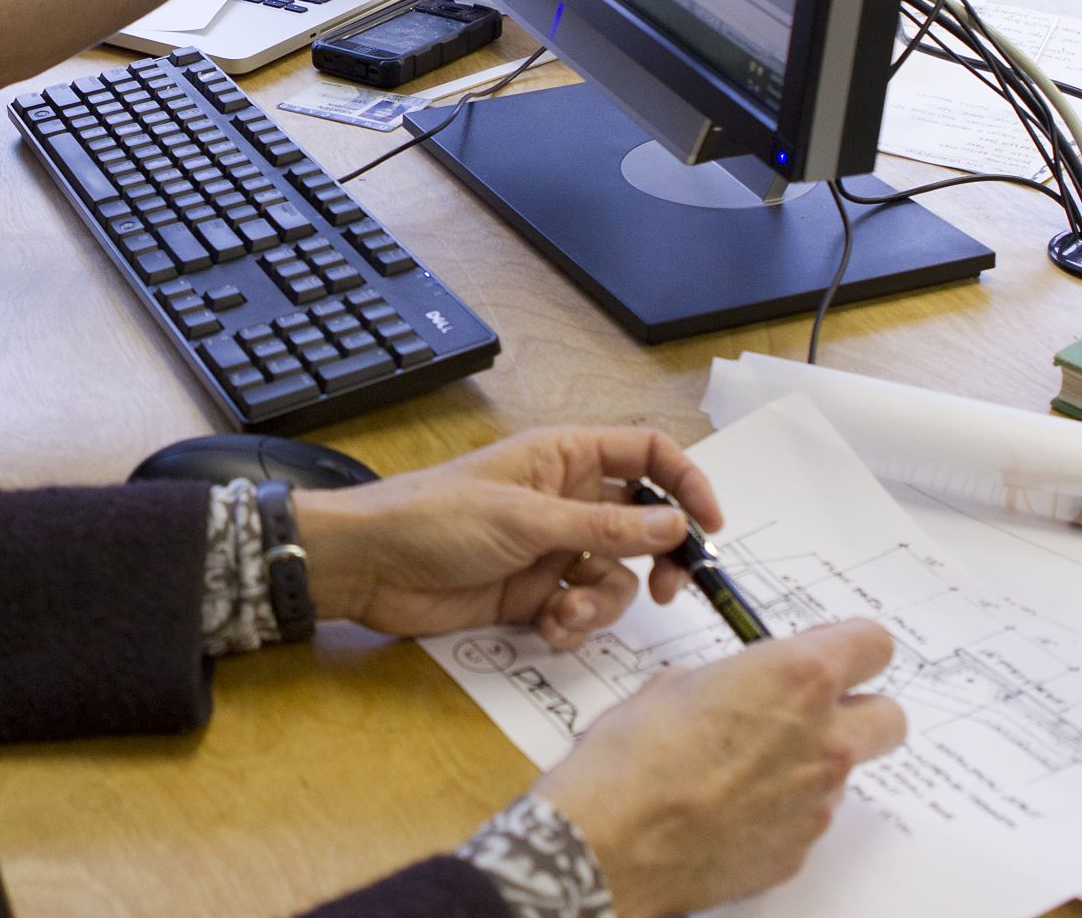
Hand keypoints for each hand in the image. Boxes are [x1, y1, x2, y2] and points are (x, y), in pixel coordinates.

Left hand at [296, 426, 719, 641]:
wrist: (371, 567)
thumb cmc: (436, 518)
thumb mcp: (526, 519)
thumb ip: (605, 526)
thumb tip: (675, 524)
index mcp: (565, 458)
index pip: (646, 455)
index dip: (686, 483)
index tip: (710, 525)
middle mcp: (567, 500)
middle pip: (645, 522)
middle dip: (662, 557)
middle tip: (672, 588)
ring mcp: (552, 549)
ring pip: (616, 575)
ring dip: (604, 602)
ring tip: (567, 612)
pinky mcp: (534, 593)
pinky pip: (582, 609)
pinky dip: (575, 623)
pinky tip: (548, 627)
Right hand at [530, 621, 908, 917]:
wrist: (609, 844)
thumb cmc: (629, 757)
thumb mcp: (669, 686)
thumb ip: (725, 682)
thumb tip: (729, 692)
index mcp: (797, 678)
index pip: (873, 644)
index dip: (847, 646)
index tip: (821, 652)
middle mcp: (825, 740)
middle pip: (889, 717)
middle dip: (856, 711)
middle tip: (802, 713)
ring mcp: (817, 803)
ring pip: (841, 772)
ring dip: (806, 763)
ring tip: (735, 770)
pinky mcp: (799, 852)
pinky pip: (805, 819)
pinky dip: (778, 810)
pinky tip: (723, 809)